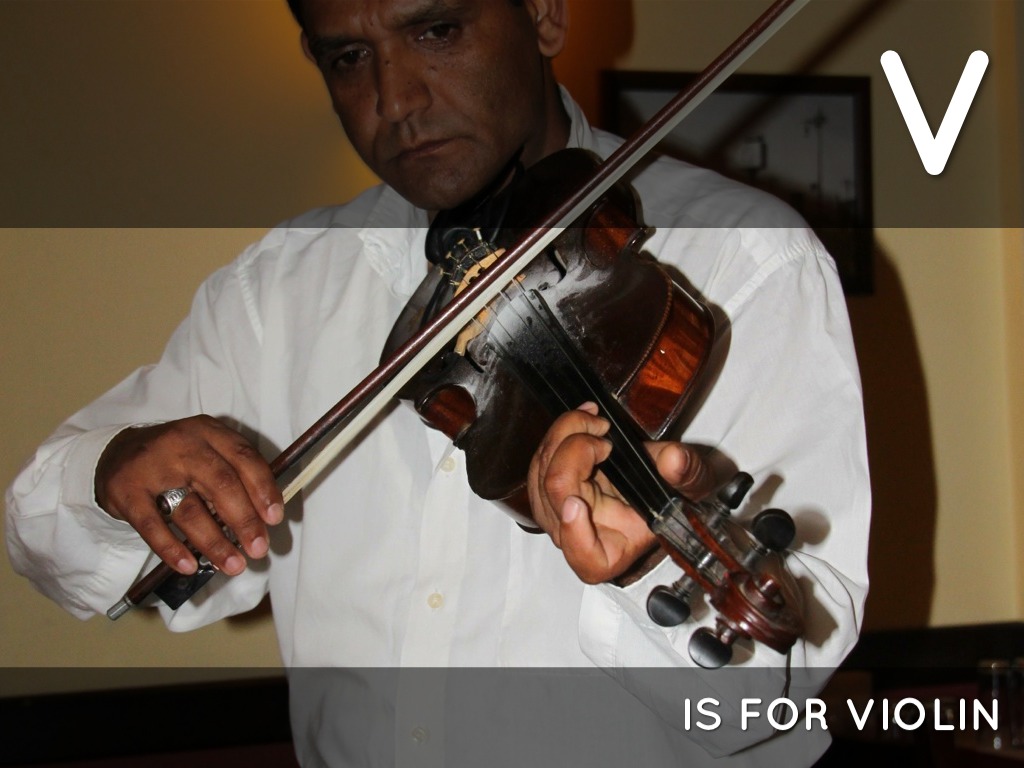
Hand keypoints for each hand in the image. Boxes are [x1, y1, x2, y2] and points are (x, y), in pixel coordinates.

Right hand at [95, 415, 282, 576]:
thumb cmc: (176, 459)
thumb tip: (264, 517)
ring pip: (190, 509)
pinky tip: (189, 566)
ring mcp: (151, 467)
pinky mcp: (126, 491)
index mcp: (209, 431)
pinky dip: (172, 549)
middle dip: (245, 521)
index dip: (264, 489)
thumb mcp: (206, 451)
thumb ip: (233, 474)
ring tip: (234, 565)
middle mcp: (182, 444)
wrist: (116, 454)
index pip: (244, 458)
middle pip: (221, 484)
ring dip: (215, 543)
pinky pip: (152, 526)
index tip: (275, 518)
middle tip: (259, 549)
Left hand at [527, 403, 712, 583]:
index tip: (577, 502)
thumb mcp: (687, 491)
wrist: (650, 494)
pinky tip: (583, 417)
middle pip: (554, 492)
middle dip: (576, 450)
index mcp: (606, 554)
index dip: (573, 531)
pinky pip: (540, 460)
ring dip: (566, 434)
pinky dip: (559, 433)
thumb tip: (675, 458)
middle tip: (604, 431)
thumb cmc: (666, 503)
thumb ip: (686, 476)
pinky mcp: (544, 489)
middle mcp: (572, 538)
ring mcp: (553, 513)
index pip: (581, 555)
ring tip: (596, 419)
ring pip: (542, 470)